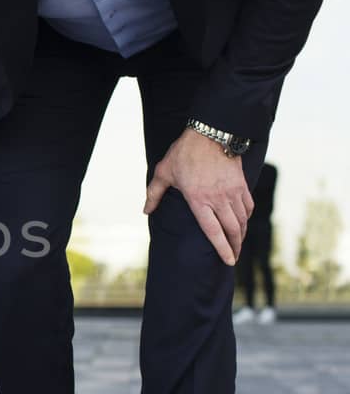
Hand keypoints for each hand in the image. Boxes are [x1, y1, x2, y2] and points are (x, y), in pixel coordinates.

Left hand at [144, 128, 253, 263]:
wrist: (210, 132)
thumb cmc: (184, 152)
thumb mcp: (163, 172)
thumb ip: (154, 193)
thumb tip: (145, 211)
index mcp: (198, 200)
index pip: (213, 231)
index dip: (222, 249)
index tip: (229, 261)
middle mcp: (218, 199)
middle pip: (232, 230)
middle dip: (235, 246)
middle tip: (234, 257)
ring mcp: (232, 191)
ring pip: (242, 220)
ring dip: (241, 234)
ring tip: (238, 244)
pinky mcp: (241, 184)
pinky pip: (248, 206)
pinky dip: (246, 218)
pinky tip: (243, 223)